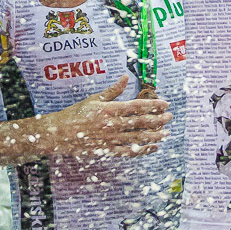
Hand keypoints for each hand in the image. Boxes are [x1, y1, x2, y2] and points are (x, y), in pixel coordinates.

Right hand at [49, 76, 170, 157]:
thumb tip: (126, 77)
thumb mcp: (94, 98)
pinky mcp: (108, 150)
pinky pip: (128, 152)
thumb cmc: (76, 113)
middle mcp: (113, 124)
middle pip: (141, 122)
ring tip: (166, 133)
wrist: (60, 133)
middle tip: (170, 117)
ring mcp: (111, 139)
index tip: (165, 103)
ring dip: (154, 135)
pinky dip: (142, 150)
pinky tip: (152, 147)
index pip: (137, 106)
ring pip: (138, 137)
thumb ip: (113, 90)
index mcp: (110, 109)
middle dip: (158, 119)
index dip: (153, 105)